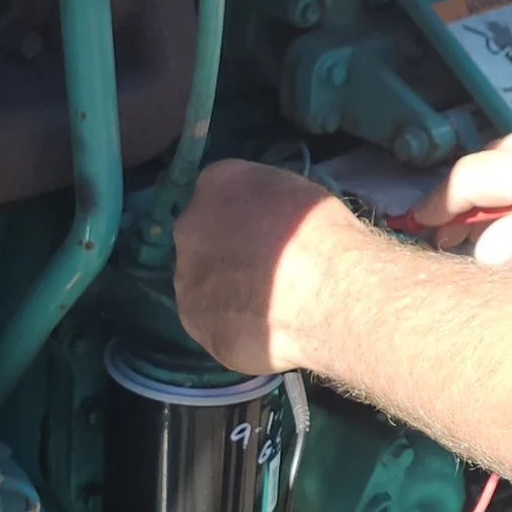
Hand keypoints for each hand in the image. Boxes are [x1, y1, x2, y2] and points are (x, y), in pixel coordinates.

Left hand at [173, 159, 368, 374]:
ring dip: (227, 289)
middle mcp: (192, 224)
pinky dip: (232, 324)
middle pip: (205, 235)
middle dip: (229, 249)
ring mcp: (187, 275)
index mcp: (220, 182)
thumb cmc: (324, 239)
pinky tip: (263, 329)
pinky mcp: (193, 320)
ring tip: (268, 306)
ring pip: (204, 280)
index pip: (223, 190)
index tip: (268, 229)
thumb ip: (273, 205)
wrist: (322, 298)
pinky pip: (211, 319)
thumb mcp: (305, 198)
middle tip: (265, 269)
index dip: (247, 214)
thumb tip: (275, 222)